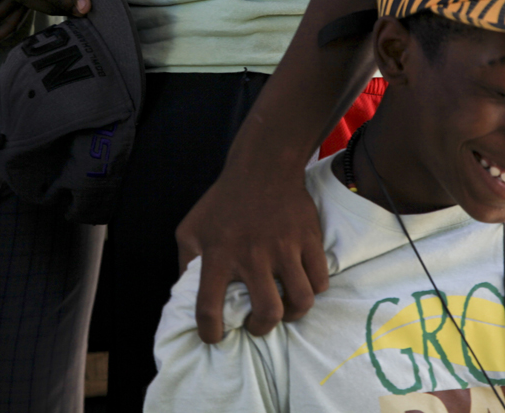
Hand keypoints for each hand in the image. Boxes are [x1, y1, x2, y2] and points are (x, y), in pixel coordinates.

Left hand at [176, 162, 329, 342]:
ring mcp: (284, 247)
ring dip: (292, 314)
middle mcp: (252, 255)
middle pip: (267, 313)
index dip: (210, 332)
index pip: (208, 307)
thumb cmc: (222, 202)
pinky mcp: (308, 239)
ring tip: (284, 309)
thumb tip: (185, 295)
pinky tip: (302, 284)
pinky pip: (319, 280)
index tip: (215, 337)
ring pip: (300, 301)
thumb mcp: (190, 229)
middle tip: (257, 324)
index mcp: (218, 254)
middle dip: (261, 329)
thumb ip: (186, 263)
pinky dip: (313, 290)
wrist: (263, 167)